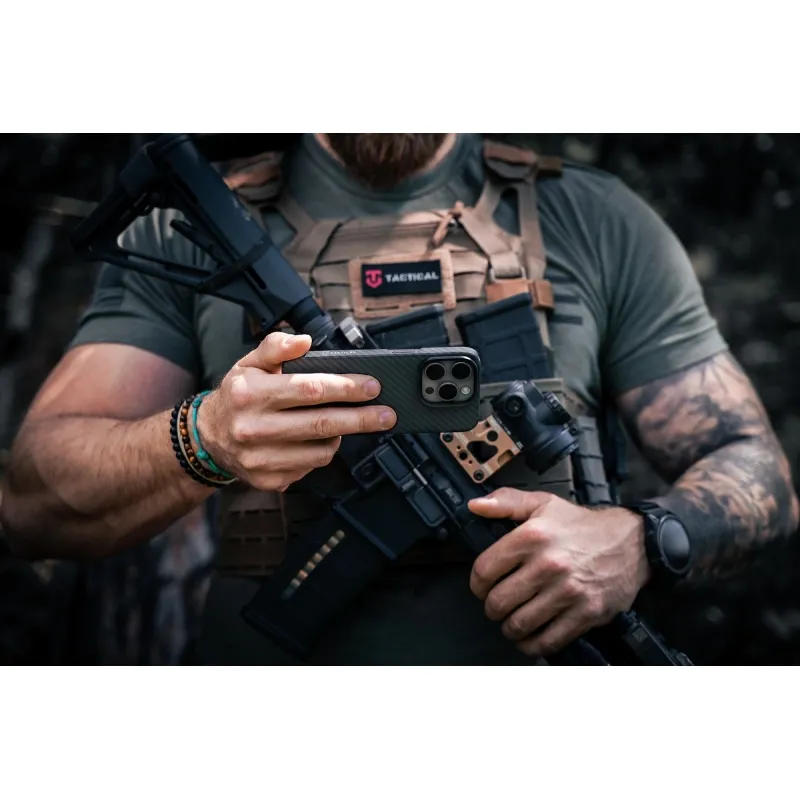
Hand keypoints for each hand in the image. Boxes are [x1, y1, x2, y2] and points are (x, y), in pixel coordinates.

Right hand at [196, 332, 395, 490]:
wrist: (208, 438)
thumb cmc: (237, 397)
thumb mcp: (248, 363)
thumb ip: (275, 346)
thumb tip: (304, 341)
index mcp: (250, 394)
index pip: (309, 390)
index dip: (345, 388)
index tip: (371, 386)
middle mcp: (254, 428)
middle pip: (321, 424)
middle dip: (361, 418)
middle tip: (387, 414)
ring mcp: (261, 459)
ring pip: (321, 450)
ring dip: (341, 435)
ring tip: (344, 422)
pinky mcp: (270, 480)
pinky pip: (311, 467)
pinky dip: (322, 452)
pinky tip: (319, 440)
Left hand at [467, 488, 649, 657]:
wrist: (633, 543)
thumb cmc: (583, 526)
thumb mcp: (544, 503)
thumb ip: (506, 502)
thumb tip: (476, 506)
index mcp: (533, 536)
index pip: (485, 570)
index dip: (477, 583)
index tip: (482, 586)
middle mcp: (548, 564)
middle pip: (499, 602)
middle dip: (492, 608)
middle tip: (497, 605)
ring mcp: (568, 592)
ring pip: (520, 624)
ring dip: (509, 628)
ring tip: (511, 621)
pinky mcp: (586, 613)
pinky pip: (548, 640)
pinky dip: (532, 645)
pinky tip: (530, 637)